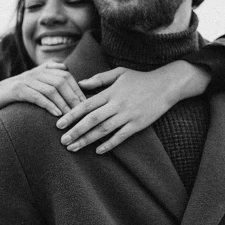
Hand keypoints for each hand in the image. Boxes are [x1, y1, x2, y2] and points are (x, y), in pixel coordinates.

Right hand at [0, 62, 85, 117]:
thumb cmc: (20, 92)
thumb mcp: (37, 81)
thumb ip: (51, 75)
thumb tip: (68, 70)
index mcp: (43, 69)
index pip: (66, 75)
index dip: (77, 89)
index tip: (86, 103)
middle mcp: (36, 72)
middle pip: (61, 81)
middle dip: (73, 97)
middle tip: (81, 112)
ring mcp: (27, 80)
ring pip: (51, 89)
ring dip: (63, 103)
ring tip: (70, 116)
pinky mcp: (18, 90)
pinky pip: (37, 96)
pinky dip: (49, 105)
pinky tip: (56, 115)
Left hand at [56, 61, 210, 153]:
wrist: (166, 85)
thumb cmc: (140, 78)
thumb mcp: (119, 73)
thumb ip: (99, 79)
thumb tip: (80, 84)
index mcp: (110, 92)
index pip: (86, 105)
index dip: (71, 115)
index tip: (58, 124)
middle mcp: (117, 104)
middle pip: (92, 120)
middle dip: (75, 131)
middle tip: (62, 141)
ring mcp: (128, 115)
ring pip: (103, 130)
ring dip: (87, 140)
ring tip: (73, 148)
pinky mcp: (138, 124)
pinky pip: (121, 136)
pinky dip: (109, 144)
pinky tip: (98, 151)